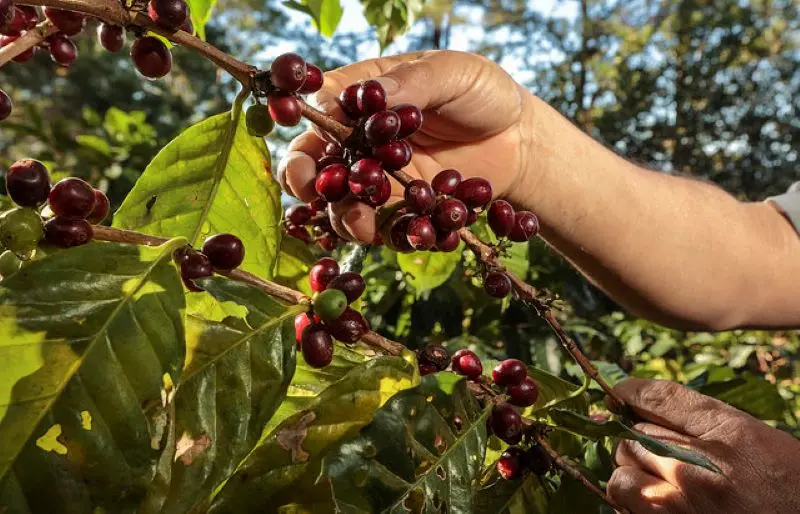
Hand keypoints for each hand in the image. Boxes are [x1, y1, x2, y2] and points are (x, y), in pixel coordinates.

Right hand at [278, 50, 535, 242]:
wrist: (521, 141)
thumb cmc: (484, 94)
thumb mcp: (454, 74)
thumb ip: (414, 83)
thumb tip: (376, 96)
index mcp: (365, 97)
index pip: (322, 108)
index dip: (307, 123)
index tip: (314, 138)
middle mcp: (361, 141)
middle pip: (315, 162)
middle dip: (306, 178)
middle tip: (312, 190)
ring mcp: (378, 180)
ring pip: (341, 204)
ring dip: (344, 216)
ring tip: (360, 223)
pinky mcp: (400, 211)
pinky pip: (383, 229)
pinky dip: (389, 236)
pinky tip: (408, 234)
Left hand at [607, 378, 799, 512]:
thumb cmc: (790, 487)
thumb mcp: (759, 441)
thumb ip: (709, 424)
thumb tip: (651, 410)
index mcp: (730, 433)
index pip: (662, 397)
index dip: (632, 391)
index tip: (619, 392)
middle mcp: (700, 466)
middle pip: (635, 434)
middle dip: (638, 440)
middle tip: (655, 452)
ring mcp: (682, 502)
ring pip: (622, 472)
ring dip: (630, 474)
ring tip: (652, 481)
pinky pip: (626, 506)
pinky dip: (632, 503)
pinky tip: (653, 503)